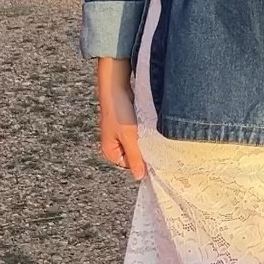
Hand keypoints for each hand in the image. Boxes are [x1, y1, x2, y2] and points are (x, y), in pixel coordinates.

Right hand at [95, 57, 146, 179]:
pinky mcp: (127, 126)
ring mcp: (120, 136)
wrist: (116, 86)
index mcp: (109, 153)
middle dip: (144, 149)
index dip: (143, 160)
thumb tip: (139, 177)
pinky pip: (139, 135)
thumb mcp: (129, 137)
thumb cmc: (118, 111)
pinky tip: (147, 125)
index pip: (132, 166)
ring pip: (139, 145)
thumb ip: (135, 158)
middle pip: (135, 156)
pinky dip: (144, 132)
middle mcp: (114, 146)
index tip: (153, 153)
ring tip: (147, 130)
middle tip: (151, 139)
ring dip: (145, 139)